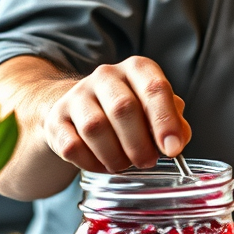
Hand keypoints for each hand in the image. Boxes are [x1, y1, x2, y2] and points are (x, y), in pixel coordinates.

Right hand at [43, 56, 190, 173]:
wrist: (79, 109)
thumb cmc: (129, 111)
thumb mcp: (155, 109)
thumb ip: (173, 121)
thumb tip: (178, 140)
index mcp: (137, 69)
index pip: (154, 88)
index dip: (165, 121)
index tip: (172, 149)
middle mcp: (106, 76)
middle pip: (123, 109)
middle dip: (139, 144)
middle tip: (147, 161)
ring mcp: (77, 95)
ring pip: (95, 128)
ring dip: (115, 155)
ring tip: (125, 164)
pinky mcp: (56, 118)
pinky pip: (72, 146)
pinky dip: (91, 163)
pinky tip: (102, 165)